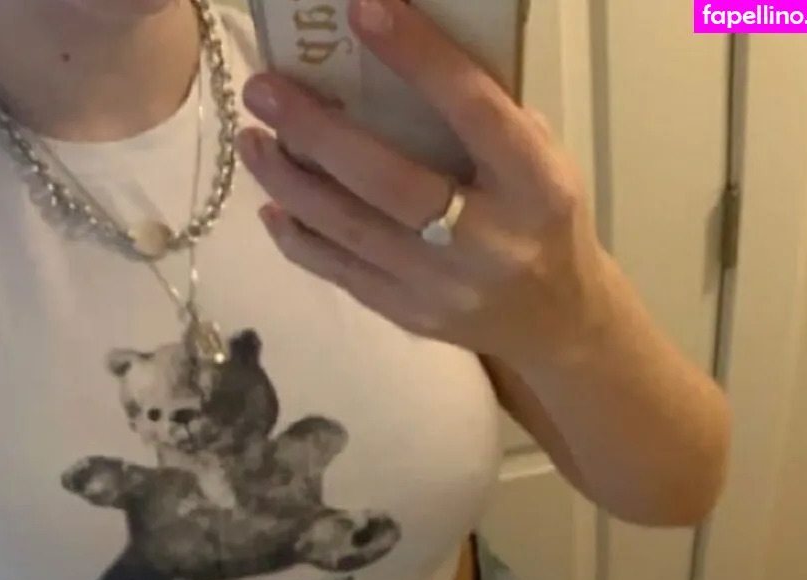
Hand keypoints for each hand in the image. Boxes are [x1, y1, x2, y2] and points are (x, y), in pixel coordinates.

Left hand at [237, 0, 614, 372]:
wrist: (554, 321)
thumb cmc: (543, 220)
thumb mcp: (541, 161)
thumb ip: (486, 118)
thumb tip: (400, 60)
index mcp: (536, 186)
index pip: (473, 112)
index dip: (417, 58)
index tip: (362, 9)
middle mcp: (489, 241)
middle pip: (390, 182)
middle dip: (318, 131)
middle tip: (264, 91)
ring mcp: (444, 287)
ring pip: (353, 231)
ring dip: (292, 184)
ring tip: (252, 141)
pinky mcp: (412, 317)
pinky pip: (343, 274)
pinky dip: (300, 239)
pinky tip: (271, 206)